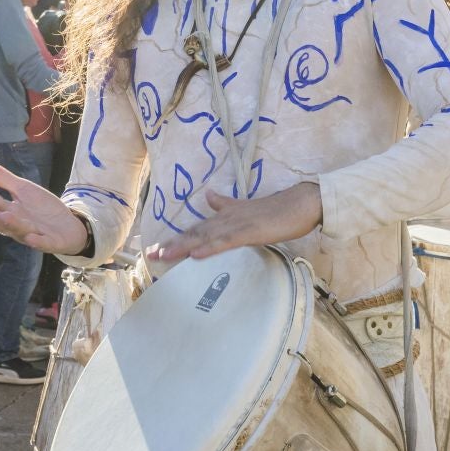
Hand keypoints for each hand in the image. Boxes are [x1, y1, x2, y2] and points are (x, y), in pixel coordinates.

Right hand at [0, 159, 89, 253]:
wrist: (68, 227)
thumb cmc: (41, 209)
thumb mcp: (22, 189)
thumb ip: (1, 178)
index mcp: (10, 210)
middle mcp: (18, 224)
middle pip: (3, 219)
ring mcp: (33, 234)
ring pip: (20, 230)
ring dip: (12, 225)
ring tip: (4, 216)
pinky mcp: (50, 242)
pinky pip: (42, 243)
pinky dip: (37, 241)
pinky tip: (30, 237)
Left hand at [147, 183, 321, 262]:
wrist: (299, 203)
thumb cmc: (277, 209)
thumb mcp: (247, 208)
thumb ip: (226, 205)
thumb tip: (209, 196)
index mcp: (226, 216)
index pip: (197, 229)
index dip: (177, 239)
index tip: (157, 249)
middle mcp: (226, 219)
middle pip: (195, 233)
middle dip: (172, 244)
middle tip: (150, 255)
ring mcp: (237, 224)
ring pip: (206, 237)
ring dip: (184, 246)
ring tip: (164, 255)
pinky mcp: (249, 231)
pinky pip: (226, 241)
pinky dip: (210, 247)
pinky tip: (196, 254)